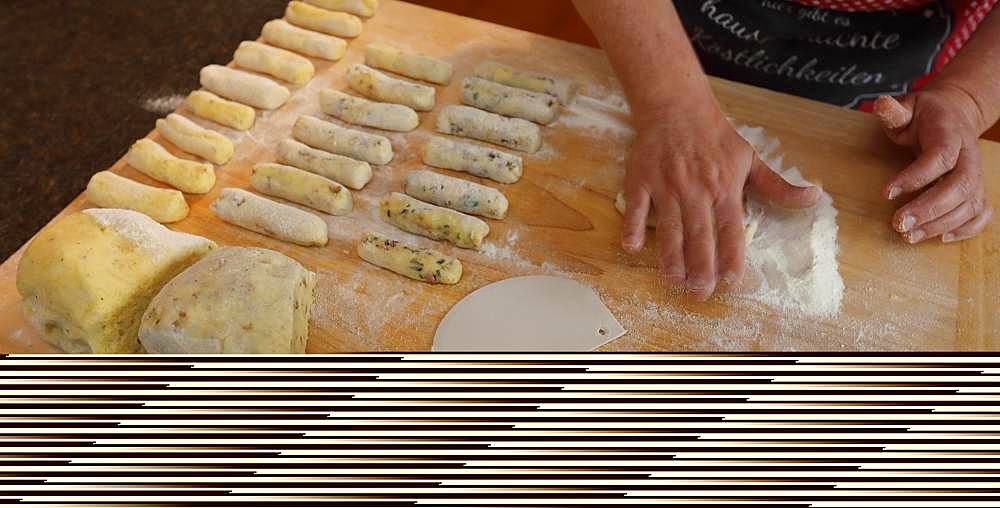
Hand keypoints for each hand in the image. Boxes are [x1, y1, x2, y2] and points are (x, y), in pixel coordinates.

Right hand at [620, 100, 819, 299]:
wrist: (676, 107)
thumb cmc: (715, 136)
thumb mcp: (751, 158)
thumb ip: (777, 186)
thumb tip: (814, 197)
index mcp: (724, 188)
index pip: (730, 229)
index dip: (731, 256)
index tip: (730, 281)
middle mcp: (696, 191)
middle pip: (699, 236)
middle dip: (700, 267)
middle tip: (700, 293)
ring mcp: (667, 187)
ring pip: (669, 228)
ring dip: (670, 257)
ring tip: (673, 281)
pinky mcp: (642, 181)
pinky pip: (637, 209)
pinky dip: (634, 228)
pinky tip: (632, 248)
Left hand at [874, 90, 993, 242]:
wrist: (954, 115)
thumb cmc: (925, 116)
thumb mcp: (908, 107)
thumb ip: (895, 111)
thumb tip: (882, 103)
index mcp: (951, 135)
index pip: (939, 158)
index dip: (915, 177)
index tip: (886, 192)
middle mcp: (969, 157)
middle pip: (959, 186)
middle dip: (930, 208)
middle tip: (899, 224)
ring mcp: (976, 175)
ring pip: (969, 204)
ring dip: (940, 224)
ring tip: (909, 235)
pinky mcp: (977, 189)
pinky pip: (981, 212)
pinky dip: (967, 228)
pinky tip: (941, 238)